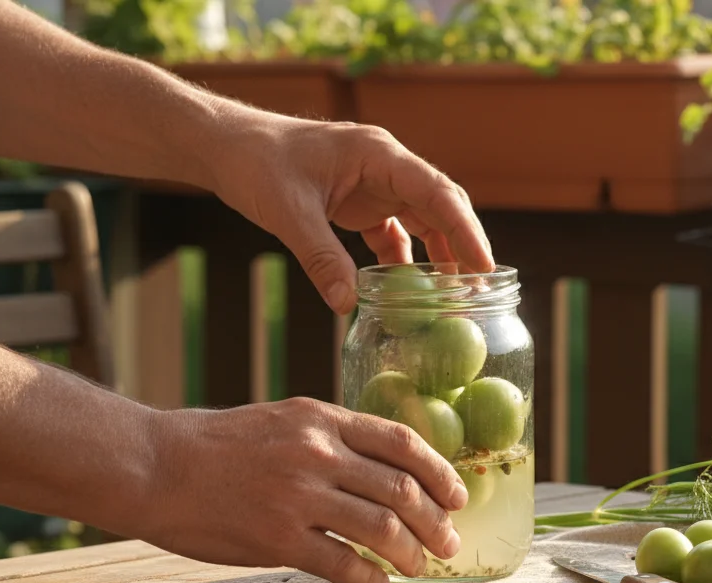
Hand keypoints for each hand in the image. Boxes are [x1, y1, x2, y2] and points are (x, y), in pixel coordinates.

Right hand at [143, 397, 467, 582]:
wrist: (152, 465)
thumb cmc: (214, 444)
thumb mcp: (281, 419)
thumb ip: (331, 438)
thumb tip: (384, 467)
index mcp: (321, 419)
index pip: (402, 442)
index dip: (440, 472)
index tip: (457, 496)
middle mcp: (317, 453)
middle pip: (402, 489)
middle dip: (435, 522)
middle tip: (448, 543)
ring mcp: (298, 496)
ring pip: (381, 527)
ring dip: (410, 552)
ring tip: (419, 566)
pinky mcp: (276, 539)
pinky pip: (341, 564)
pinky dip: (368, 578)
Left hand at [205, 114, 494, 314]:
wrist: (226, 146)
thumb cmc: (256, 162)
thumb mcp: (289, 213)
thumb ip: (321, 258)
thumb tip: (348, 306)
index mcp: (379, 155)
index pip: (438, 193)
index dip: (466, 231)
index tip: (485, 267)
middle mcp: (387, 167)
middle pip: (441, 207)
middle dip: (463, 247)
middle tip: (481, 290)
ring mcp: (376, 185)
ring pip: (423, 223)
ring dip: (437, 258)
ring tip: (453, 298)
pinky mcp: (360, 203)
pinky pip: (394, 235)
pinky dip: (403, 263)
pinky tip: (407, 294)